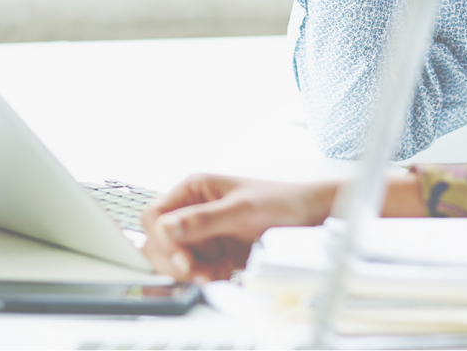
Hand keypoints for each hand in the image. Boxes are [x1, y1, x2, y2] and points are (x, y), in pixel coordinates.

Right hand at [141, 174, 338, 281]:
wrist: (310, 217)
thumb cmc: (281, 201)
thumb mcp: (242, 209)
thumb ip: (204, 219)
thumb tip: (168, 226)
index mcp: (193, 190)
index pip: (155, 216)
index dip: (162, 240)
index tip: (183, 259)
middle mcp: (193, 210)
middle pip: (160, 241)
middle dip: (175, 261)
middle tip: (197, 273)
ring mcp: (203, 233)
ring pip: (176, 260)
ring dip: (192, 272)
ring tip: (217, 274)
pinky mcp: (215, 252)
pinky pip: (197, 270)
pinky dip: (206, 277)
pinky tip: (225, 274)